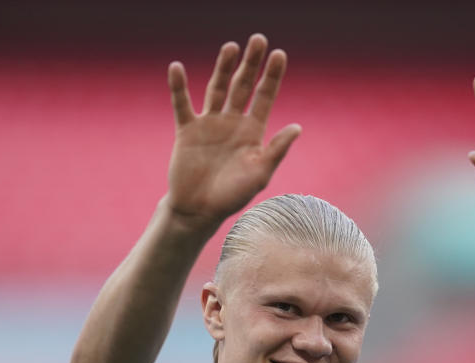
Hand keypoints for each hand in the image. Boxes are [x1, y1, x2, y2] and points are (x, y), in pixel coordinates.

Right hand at [164, 34, 300, 227]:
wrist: (200, 210)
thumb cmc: (233, 196)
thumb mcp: (260, 173)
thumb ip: (277, 149)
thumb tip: (297, 127)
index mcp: (253, 131)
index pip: (265, 97)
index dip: (272, 76)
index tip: (279, 54)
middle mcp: (232, 122)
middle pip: (243, 86)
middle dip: (251, 64)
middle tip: (258, 39)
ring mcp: (209, 124)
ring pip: (217, 89)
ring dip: (223, 68)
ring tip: (231, 47)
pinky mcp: (187, 130)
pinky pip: (182, 104)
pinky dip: (179, 87)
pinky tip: (177, 68)